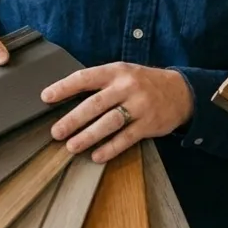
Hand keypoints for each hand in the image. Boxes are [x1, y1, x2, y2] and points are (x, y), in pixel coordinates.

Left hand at [41, 63, 193, 162]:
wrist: (181, 92)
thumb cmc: (144, 83)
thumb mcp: (124, 73)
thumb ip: (101, 83)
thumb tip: (67, 97)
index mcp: (117, 71)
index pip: (86, 77)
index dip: (64, 87)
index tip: (46, 97)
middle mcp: (127, 87)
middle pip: (95, 104)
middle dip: (73, 119)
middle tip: (56, 132)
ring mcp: (139, 106)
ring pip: (109, 122)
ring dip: (88, 136)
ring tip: (72, 146)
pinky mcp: (149, 124)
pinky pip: (126, 138)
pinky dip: (110, 148)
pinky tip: (97, 155)